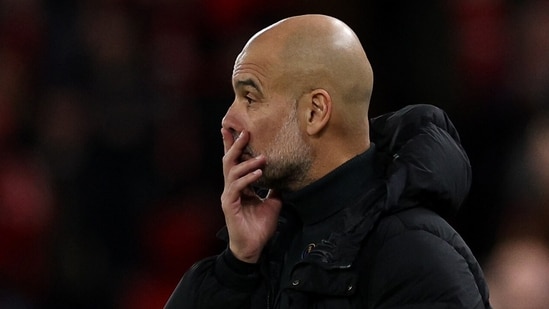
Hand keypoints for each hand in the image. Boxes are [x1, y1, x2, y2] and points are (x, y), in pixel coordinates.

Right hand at [220, 129, 281, 262]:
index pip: (236, 162)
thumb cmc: (260, 227)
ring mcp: (229, 196)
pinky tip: (259, 173)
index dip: (234, 146)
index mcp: (240, 186)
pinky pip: (236, 187)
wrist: (253, 248)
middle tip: (245, 131)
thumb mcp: (273, 203)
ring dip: (247, 162)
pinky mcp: (229, 205)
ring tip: (262, 157)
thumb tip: (284, 176)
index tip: (236, 129)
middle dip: (236, 145)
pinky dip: (247, 178)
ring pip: (232, 172)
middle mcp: (231, 188)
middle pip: (229, 161)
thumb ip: (275, 189)